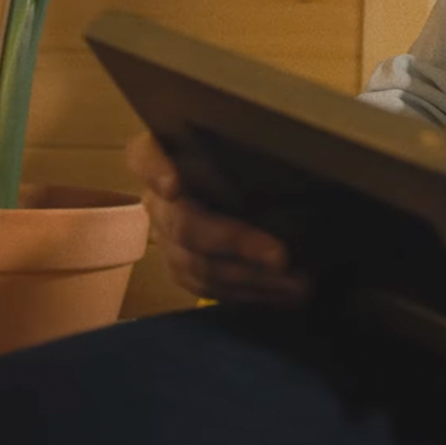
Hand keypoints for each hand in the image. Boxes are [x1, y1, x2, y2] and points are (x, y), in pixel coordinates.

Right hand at [126, 132, 309, 305]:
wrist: (249, 190)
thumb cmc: (251, 159)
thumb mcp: (252, 150)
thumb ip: (256, 155)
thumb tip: (300, 168)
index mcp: (167, 154)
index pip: (145, 155)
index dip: (155, 171)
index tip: (174, 187)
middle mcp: (159, 197)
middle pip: (185, 222)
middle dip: (236, 243)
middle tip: (281, 257)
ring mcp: (165, 236)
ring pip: (196, 264)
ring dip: (249, 278)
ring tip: (295, 285)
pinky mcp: (179, 266)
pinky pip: (204, 286)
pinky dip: (244, 292)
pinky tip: (279, 294)